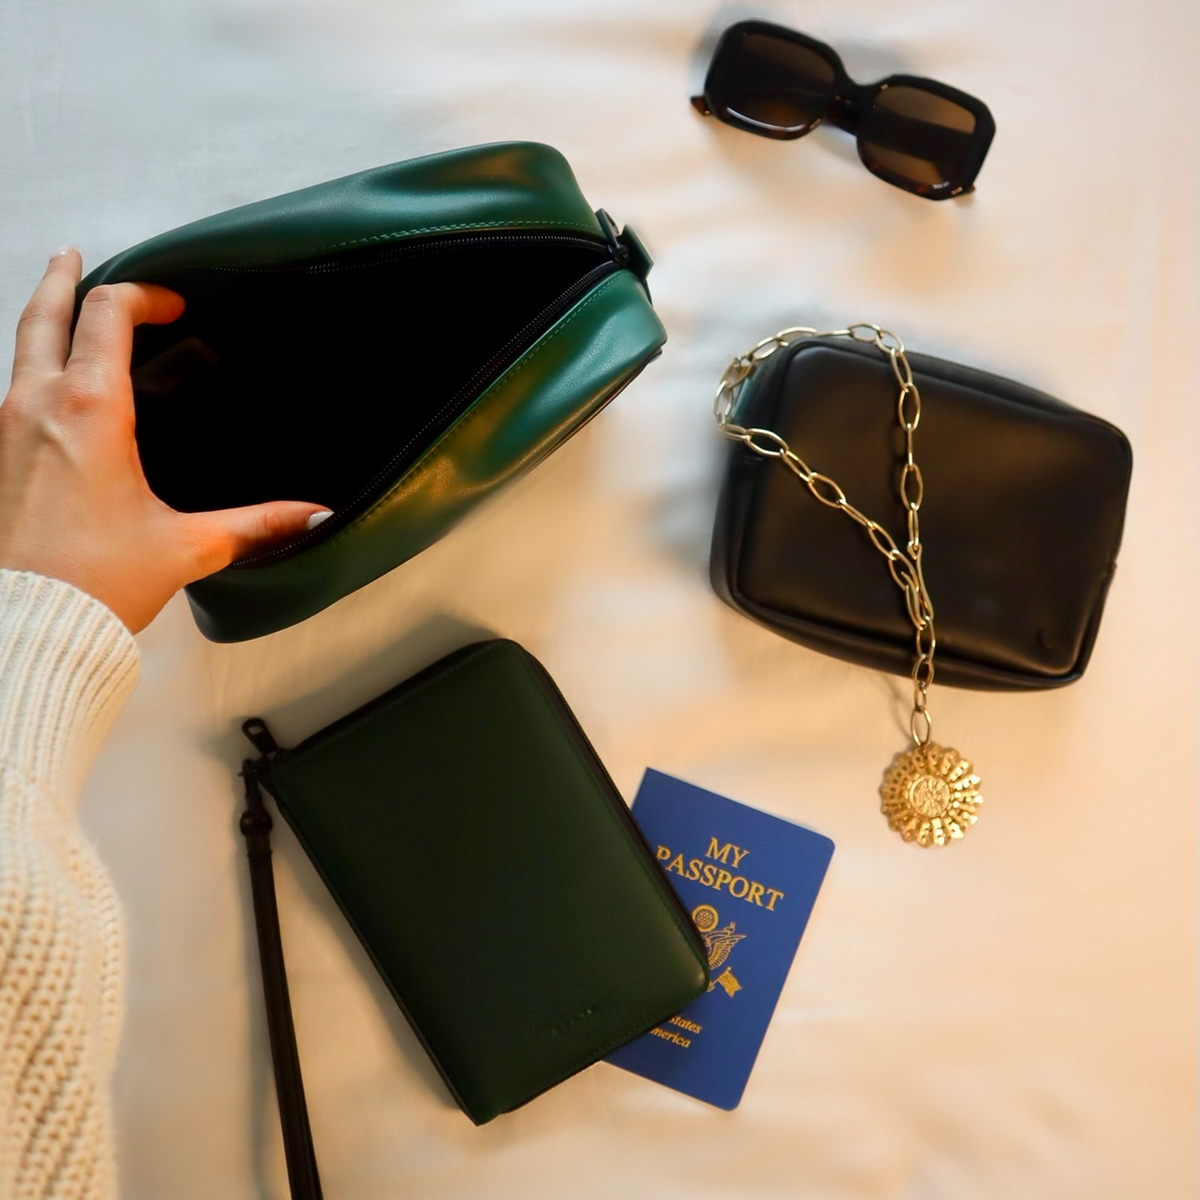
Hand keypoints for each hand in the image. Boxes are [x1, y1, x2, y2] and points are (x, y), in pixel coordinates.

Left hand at [0, 248, 330, 632]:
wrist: (25, 626)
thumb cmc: (92, 584)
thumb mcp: (187, 547)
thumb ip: (257, 525)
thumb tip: (313, 516)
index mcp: (90, 411)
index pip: (109, 315)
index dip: (144, 296)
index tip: (172, 305)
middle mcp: (37, 406)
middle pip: (44, 314)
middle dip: (64, 279)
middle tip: (75, 257)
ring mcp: (5, 428)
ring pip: (19, 348)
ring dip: (42, 320)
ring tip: (59, 307)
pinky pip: (11, 390)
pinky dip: (32, 369)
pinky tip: (49, 388)